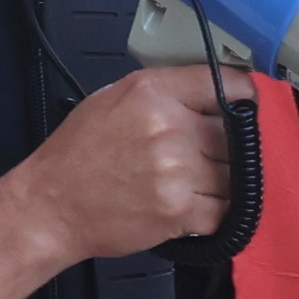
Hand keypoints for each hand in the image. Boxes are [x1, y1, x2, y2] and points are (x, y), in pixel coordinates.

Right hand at [13, 66, 235, 260]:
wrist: (50, 205)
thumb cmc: (78, 154)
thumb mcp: (112, 99)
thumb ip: (165, 92)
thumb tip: (213, 93)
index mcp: (152, 92)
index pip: (226, 85)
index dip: (243, 98)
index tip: (247, 108)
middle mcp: (169, 126)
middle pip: (233, 136)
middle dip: (224, 149)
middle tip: (202, 158)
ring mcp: (177, 170)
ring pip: (233, 176)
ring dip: (220, 184)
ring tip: (190, 185)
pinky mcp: (179, 210)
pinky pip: (224, 211)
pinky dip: (213, 213)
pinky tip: (189, 207)